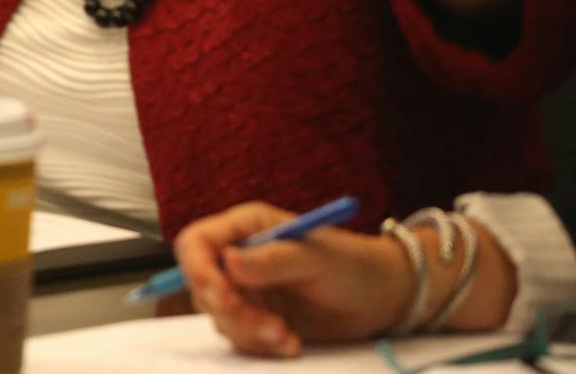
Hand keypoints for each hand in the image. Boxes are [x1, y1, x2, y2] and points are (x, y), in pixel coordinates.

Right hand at [175, 202, 408, 356]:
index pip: (196, 243)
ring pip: (218, 316)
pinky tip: (291, 342)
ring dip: (249, 333)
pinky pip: (240, 336)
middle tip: (270, 327)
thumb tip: (228, 261)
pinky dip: (261, 345)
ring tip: (288, 336)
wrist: (379, 299)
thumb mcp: (316, 259)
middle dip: (232, 312)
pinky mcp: (256, 317)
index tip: (224, 298)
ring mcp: (245, 289)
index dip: (198, 270)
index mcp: (245, 228)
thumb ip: (273, 259)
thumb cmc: (352, 266)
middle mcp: (237, 257)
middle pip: (203, 286)